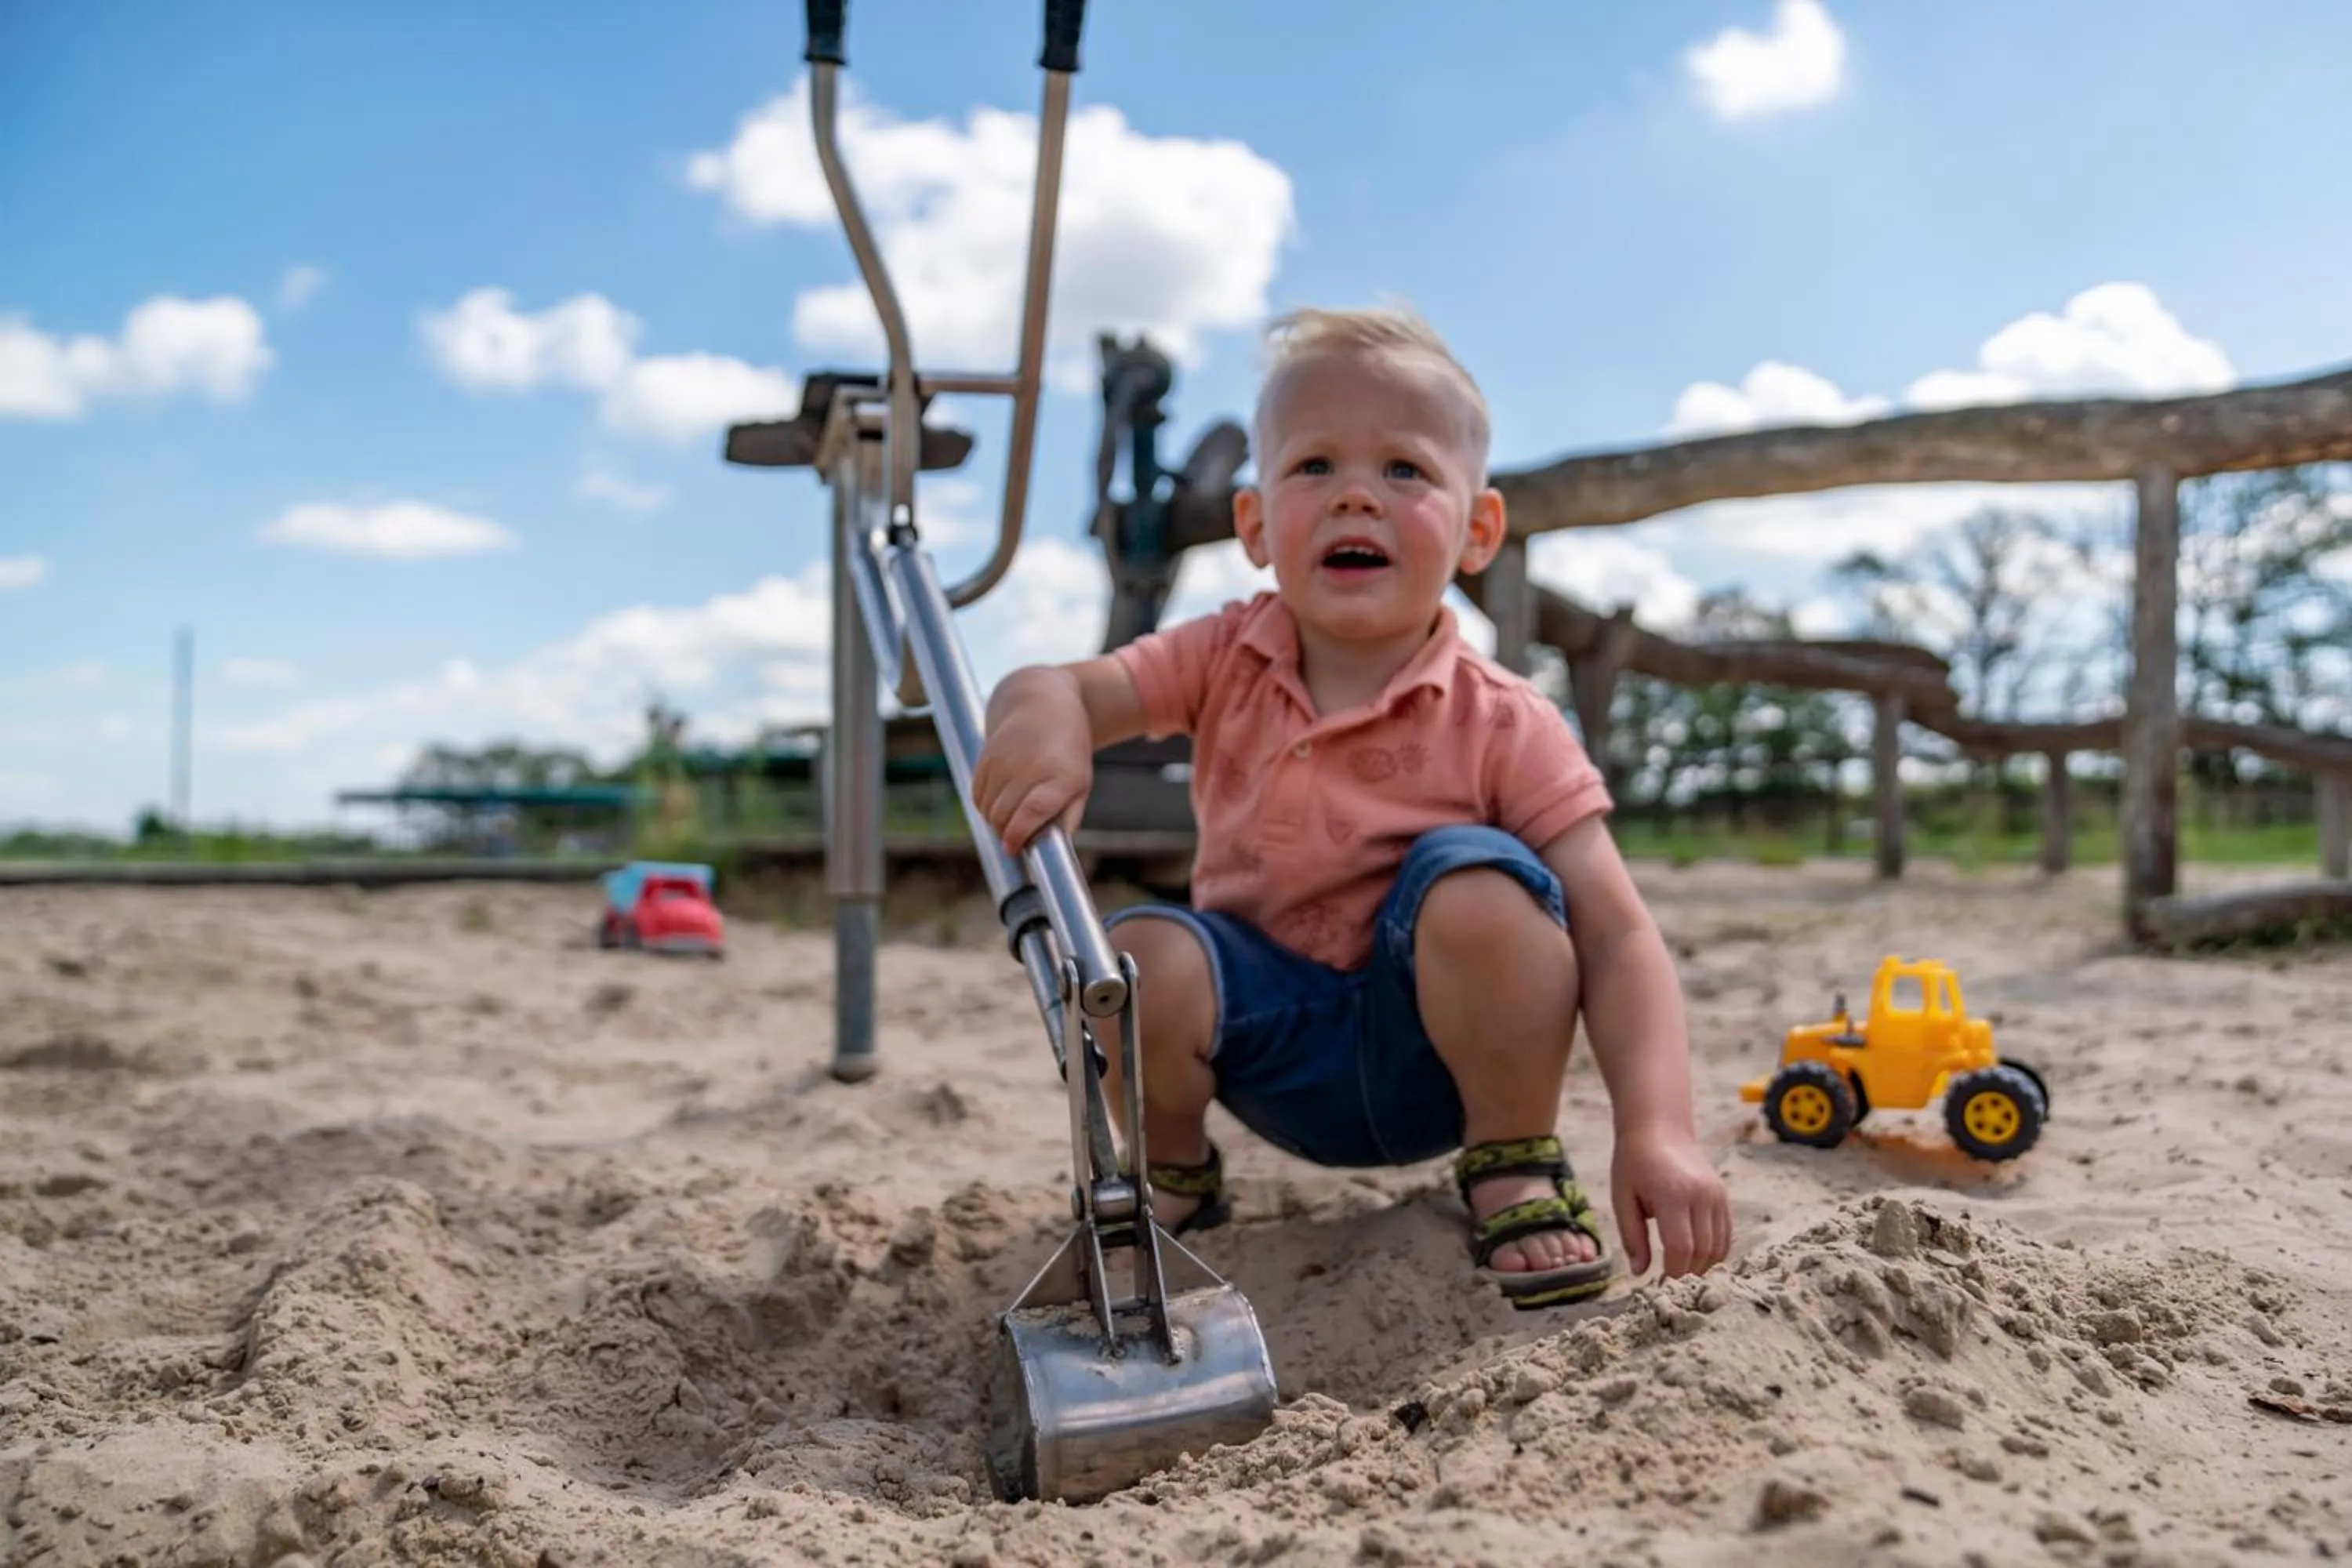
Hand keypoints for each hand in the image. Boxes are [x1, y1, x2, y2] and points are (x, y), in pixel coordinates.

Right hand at [972, 670, 1093, 853]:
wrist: (1042, 703)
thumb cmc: (1068, 749)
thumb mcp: (1081, 782)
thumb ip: (1069, 815)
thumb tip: (1054, 848)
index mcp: (1061, 775)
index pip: (1032, 812)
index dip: (1018, 835)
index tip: (1013, 849)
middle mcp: (1030, 766)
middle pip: (1005, 814)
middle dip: (1006, 833)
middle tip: (1014, 839)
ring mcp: (1005, 759)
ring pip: (988, 808)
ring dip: (995, 821)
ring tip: (1009, 820)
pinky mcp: (986, 756)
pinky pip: (976, 794)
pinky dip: (984, 806)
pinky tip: (998, 803)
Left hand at [1610, 1125, 1730, 1280]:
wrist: (1659, 1130)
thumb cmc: (1633, 1164)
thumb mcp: (1622, 1198)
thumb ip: (1632, 1236)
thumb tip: (1639, 1272)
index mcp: (1672, 1195)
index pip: (1681, 1247)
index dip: (1673, 1270)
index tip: (1661, 1280)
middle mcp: (1700, 1195)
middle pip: (1703, 1250)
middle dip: (1688, 1271)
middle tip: (1671, 1279)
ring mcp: (1716, 1195)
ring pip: (1719, 1246)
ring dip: (1703, 1264)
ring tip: (1682, 1267)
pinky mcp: (1723, 1196)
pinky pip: (1726, 1234)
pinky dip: (1715, 1251)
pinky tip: (1696, 1254)